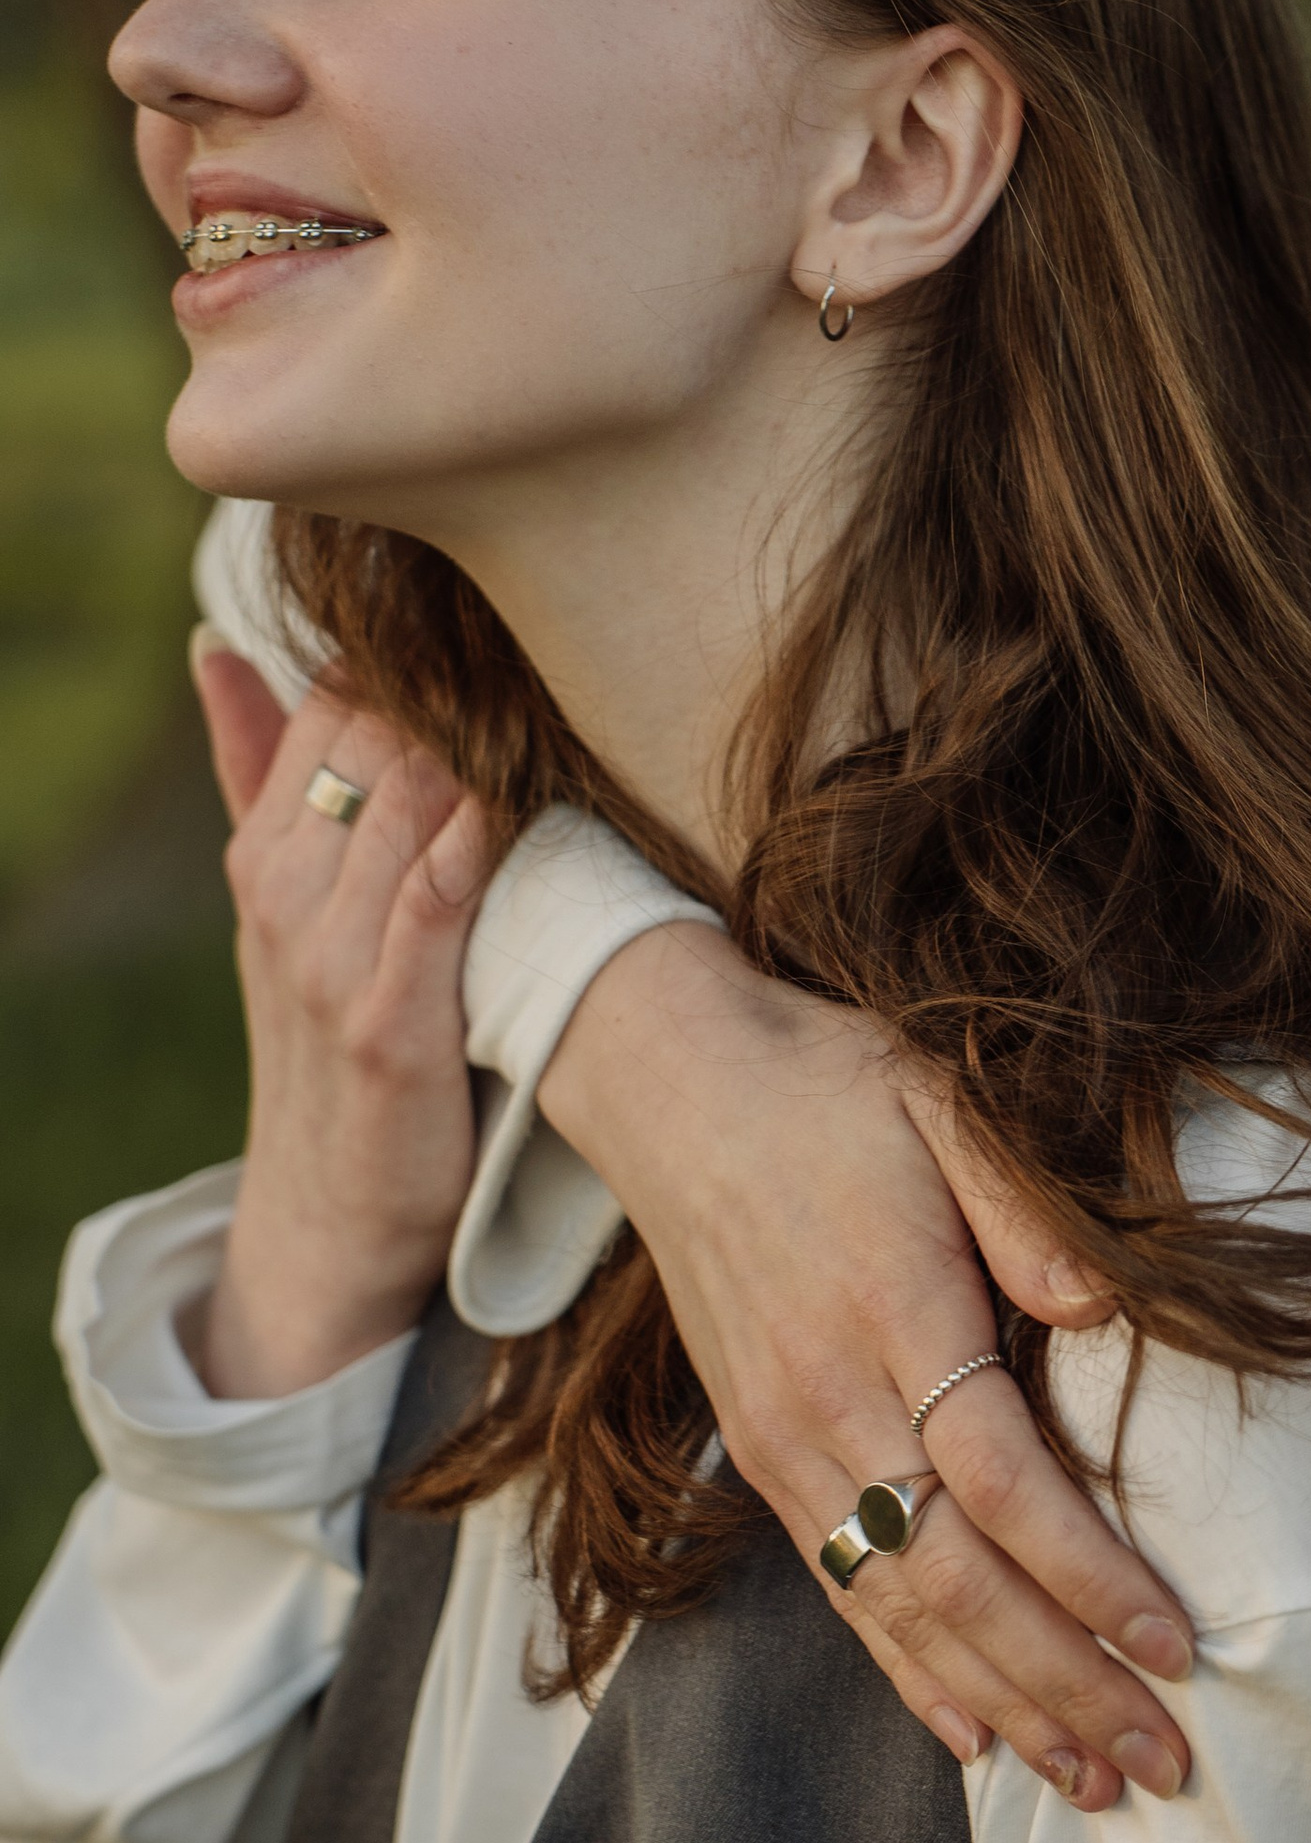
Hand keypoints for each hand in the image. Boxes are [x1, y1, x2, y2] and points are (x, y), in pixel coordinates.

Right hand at [194, 649, 492, 1396]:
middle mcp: (282, 891)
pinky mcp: (385, 1025)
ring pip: (408, 800)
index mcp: (265, 851)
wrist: (329, 1215)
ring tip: (560, 701)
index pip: (332, 702)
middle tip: (548, 650)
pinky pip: (430, 905)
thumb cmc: (334, 1041)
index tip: (496, 627)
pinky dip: (471, 847)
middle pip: (376, 735)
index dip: (413, 656)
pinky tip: (517, 803)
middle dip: (459, 687)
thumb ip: (257, 775)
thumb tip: (218, 646)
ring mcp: (328, 958)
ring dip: (482, 746)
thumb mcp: (286, 906)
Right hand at [538, 925, 1195, 1809]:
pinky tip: (972, 1737)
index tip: (1175, 1646)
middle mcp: (828, 1400)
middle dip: (1064, 1682)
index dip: (1088, 1576)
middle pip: (957, 1577)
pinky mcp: (761, 1458)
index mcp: (892, 1310)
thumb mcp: (943, 1103)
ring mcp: (785, 1441)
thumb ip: (1026, 1209)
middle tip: (1161, 1762)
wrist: (672, 1084)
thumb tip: (1102, 1312)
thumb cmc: (832, 1087)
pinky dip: (908, 1674)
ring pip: (899, 1608)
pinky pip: (841, 1589)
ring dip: (1001, 1704)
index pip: (1001, 1481)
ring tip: (1088, 1781)